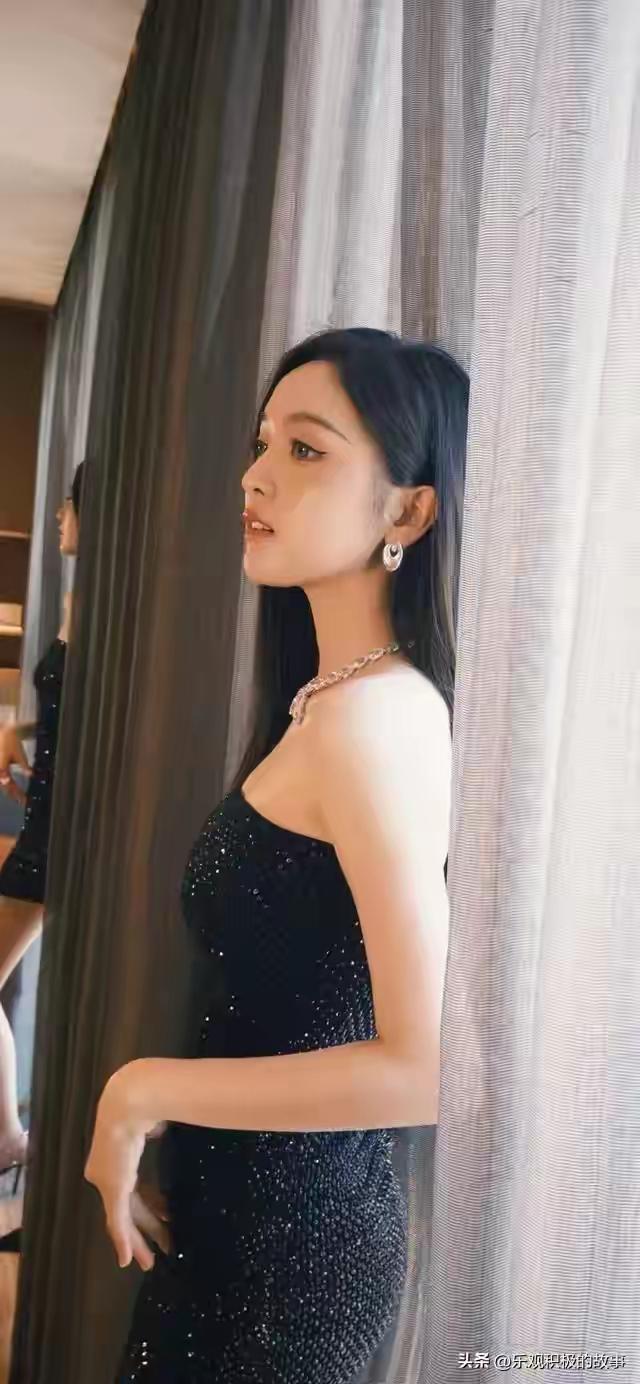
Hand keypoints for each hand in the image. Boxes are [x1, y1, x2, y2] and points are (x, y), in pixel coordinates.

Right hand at [0, 728, 30, 805]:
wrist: (2, 733)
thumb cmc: (9, 741)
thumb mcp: (18, 754)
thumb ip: (24, 765)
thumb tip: (30, 775)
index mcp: (1, 769)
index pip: (10, 786)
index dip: (17, 794)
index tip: (25, 800)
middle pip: (5, 787)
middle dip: (14, 795)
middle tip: (23, 801)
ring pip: (3, 784)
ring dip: (10, 791)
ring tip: (19, 797)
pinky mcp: (0, 769)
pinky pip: (3, 779)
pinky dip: (8, 784)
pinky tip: (13, 787)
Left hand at [85, 1070, 163, 1271]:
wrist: (133, 1100)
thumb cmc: (150, 1103)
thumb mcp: (154, 1123)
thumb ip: (157, 1131)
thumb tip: (165, 1129)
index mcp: (118, 1153)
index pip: (134, 1188)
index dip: (150, 1205)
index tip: (166, 1218)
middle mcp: (107, 1171)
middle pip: (128, 1207)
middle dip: (145, 1228)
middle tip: (159, 1249)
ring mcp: (108, 1181)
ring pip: (123, 1219)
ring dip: (138, 1240)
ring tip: (151, 1260)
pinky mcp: (112, 1188)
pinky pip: (118, 1221)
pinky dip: (123, 1241)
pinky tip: (127, 1260)